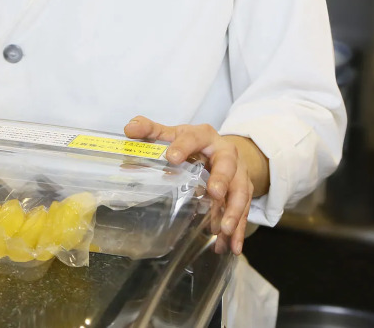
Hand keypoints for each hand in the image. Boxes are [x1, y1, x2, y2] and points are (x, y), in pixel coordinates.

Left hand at [124, 117, 269, 255]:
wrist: (224, 150)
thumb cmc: (193, 143)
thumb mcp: (173, 134)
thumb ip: (151, 131)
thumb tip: (130, 128)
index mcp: (204, 136)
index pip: (194, 138)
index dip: (183, 146)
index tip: (172, 157)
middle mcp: (225, 153)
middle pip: (227, 164)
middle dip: (222, 179)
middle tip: (214, 192)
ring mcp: (238, 173)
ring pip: (240, 191)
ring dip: (233, 210)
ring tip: (223, 228)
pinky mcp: (243, 191)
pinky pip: (244, 211)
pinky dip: (239, 229)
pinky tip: (231, 246)